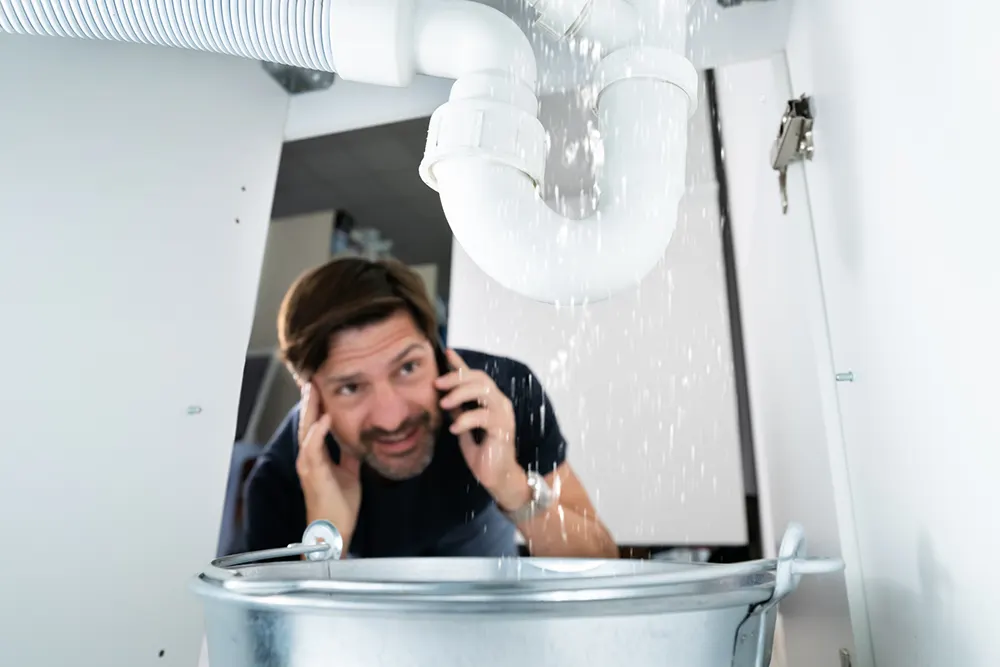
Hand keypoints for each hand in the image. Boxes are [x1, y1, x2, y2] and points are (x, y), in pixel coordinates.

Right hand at [295, 382, 360, 540]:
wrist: (334, 530)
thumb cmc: (339, 505)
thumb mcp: (349, 473)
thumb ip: (349, 455)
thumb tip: (357, 439)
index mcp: (316, 457)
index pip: (314, 425)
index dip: (316, 407)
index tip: (319, 388)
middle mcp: (308, 459)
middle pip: (306, 423)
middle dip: (309, 401)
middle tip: (311, 380)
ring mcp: (308, 466)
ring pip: (306, 431)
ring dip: (310, 410)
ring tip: (313, 391)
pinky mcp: (314, 474)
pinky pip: (313, 449)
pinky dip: (318, 432)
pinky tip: (325, 418)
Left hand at [435, 349, 529, 511]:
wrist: (497, 478)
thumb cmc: (483, 453)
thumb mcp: (465, 427)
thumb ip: (459, 411)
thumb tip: (445, 396)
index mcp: (491, 401)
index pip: (476, 376)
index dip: (461, 364)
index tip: (446, 352)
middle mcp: (499, 403)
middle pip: (479, 379)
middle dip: (456, 378)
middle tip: (437, 384)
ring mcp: (503, 415)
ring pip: (484, 392)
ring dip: (461, 394)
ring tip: (444, 404)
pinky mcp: (503, 429)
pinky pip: (483, 416)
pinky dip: (466, 419)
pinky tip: (454, 428)